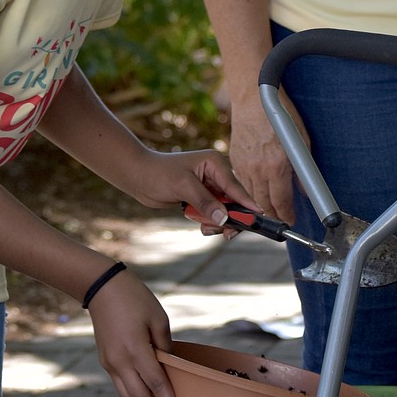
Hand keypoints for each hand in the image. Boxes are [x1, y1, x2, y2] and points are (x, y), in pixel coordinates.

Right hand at [87, 268, 182, 396]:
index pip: (157, 384)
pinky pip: (122, 389)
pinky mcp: (107, 362)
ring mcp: (111, 364)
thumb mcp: (157, 317)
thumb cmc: (135, 298)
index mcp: (136, 349)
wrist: (101, 288)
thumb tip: (171, 367)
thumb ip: (165, 345)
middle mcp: (121, 362)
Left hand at [131, 148, 257, 237]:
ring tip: (204, 228)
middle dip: (229, 217)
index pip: (235, 186)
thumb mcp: (184, 187)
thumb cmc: (159, 174)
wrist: (138, 177)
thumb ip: (205, 202)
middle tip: (226, 233)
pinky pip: (214, 213)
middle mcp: (215, 174)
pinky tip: (201, 225)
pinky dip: (209, 222)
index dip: (247, 203)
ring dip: (217, 222)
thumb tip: (224, 218)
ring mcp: (209, 186)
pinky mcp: (201, 197)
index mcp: (215, 163)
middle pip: (233, 201)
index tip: (259, 216)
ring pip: (224, 210)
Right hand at [229, 87, 307, 225]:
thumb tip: (305, 189)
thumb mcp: (301, 141)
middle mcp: (258, 169)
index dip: (287, 215)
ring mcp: (243, 165)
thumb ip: (304, 169)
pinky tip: (257, 190)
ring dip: (260, 206)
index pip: (281, 202)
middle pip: (264, 205)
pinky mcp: (234, 159)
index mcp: (276, 166)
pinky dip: (249, 190)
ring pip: (250, 197)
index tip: (291, 219)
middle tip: (281, 218)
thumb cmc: (279, 113)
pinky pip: (241, 183)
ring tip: (270, 209)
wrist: (252, 97)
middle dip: (274, 216)